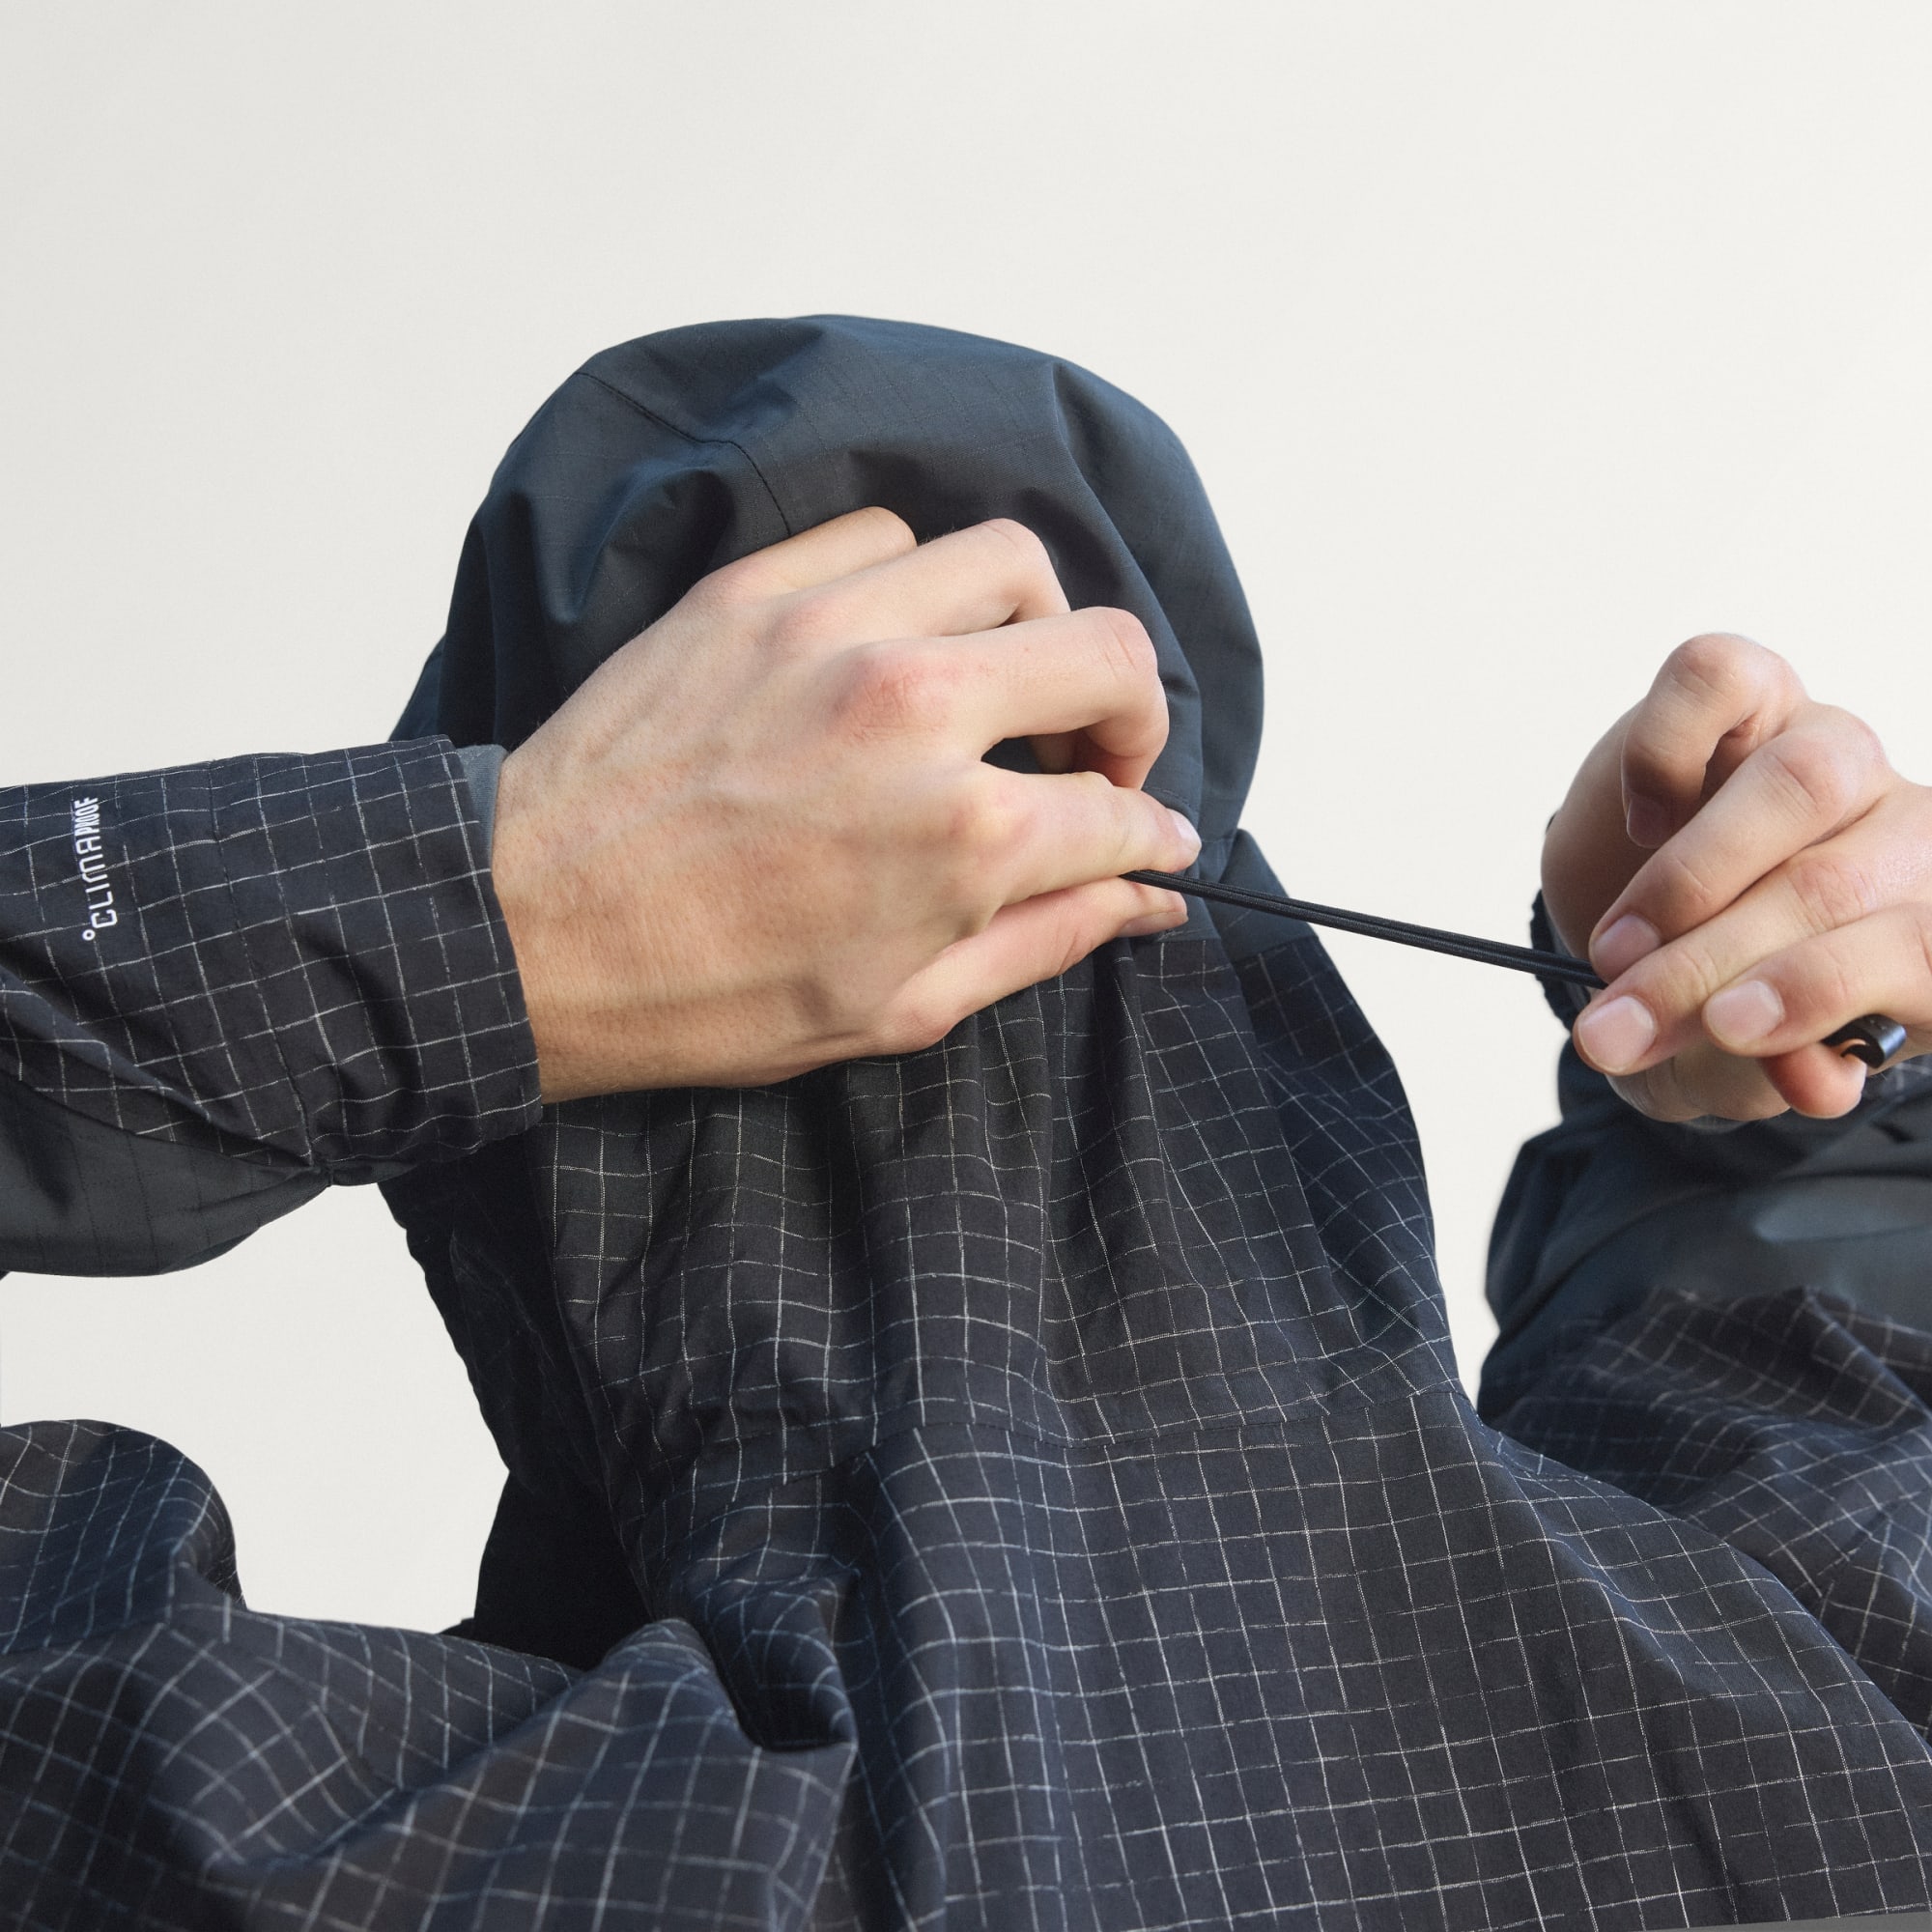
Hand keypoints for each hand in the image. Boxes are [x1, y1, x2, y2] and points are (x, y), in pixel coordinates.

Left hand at [490, 508, 1198, 1099]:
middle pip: (1108, 650)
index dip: (1151, 833)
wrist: (530, 930)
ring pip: (1010, 560)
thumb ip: (1046, 939)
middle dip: (1133, 714)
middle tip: (1095, 759)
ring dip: (1036, 625)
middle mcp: (916, 711)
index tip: (1146, 839)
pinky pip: (884, 537)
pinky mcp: (753, 593)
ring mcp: (831, 633)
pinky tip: (895, 646)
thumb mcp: (903, 1007)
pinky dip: (917, 583)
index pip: (1121, 808)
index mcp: (965, 836)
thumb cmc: (709, 992)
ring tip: (1000, 686)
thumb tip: (1148, 897)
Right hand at [1541, 633, 1931, 1121]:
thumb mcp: (1735, 1067)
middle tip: (1615, 1024)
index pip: (1910, 951)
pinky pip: (1721, 680)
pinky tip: (1645, 820)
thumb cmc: (1708, 1000)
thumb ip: (1778, 1075)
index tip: (1724, 1028)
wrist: (1639, 932)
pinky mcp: (1753, 691)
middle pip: (1831, 883)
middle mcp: (1903, 836)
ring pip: (1802, 777)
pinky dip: (1665, 754)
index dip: (1817, 988)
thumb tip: (1812, 1079)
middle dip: (1703, 962)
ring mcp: (1833, 752)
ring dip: (1690, 877)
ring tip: (1615, 947)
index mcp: (1928, 937)